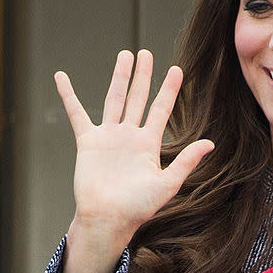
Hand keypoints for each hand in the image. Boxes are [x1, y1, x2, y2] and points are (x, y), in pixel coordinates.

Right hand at [58, 50, 213, 272]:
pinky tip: (61, 77)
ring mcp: (109, 137)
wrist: (109, 218)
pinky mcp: (88, 142)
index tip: (177, 69)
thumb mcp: (168, 183)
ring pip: (114, 100)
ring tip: (124, 55)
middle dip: (143, 76)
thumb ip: (187, 161)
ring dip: (118, 78)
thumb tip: (210, 143)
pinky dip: (68, 95)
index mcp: (149, 144)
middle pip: (138, 98)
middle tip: (146, 53)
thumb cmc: (139, 207)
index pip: (161, 109)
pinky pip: (77, 114)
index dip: (169, 90)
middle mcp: (130, 136)